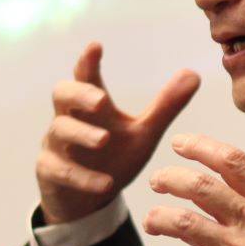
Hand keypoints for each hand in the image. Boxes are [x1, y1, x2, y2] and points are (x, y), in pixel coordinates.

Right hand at [36, 42, 199, 223]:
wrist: (87, 200)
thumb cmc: (114, 157)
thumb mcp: (144, 133)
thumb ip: (166, 106)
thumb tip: (194, 72)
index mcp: (91, 105)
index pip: (86, 75)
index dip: (88, 60)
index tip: (96, 45)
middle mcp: (69, 118)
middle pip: (62, 93)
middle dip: (80, 94)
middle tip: (101, 100)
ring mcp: (56, 146)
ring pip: (59, 130)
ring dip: (82, 134)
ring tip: (104, 139)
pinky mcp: (50, 172)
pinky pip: (60, 170)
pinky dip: (83, 177)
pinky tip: (106, 183)